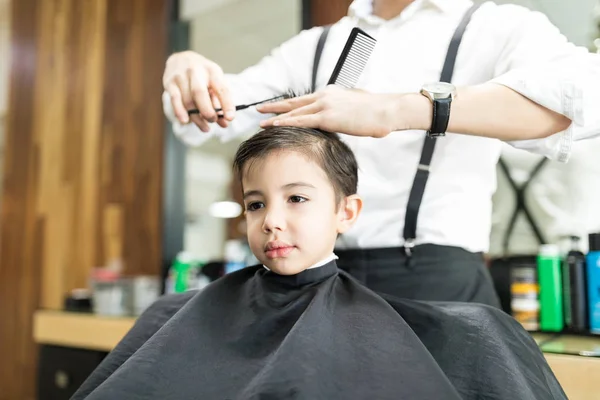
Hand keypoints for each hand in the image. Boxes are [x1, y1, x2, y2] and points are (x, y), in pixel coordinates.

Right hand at [163, 51, 234, 131]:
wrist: (180, 58)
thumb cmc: (202, 75)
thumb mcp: (214, 82)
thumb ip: (219, 102)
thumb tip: (224, 123)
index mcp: (212, 70)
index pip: (221, 88)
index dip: (227, 104)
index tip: (230, 118)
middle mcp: (196, 71)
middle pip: (199, 93)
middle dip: (207, 110)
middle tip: (213, 120)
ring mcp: (180, 76)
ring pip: (187, 100)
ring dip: (196, 117)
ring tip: (205, 128)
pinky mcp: (169, 83)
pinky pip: (174, 100)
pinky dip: (180, 112)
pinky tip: (186, 121)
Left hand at [257, 85, 423, 137]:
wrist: (386, 110)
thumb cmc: (376, 112)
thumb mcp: (356, 108)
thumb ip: (344, 112)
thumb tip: (342, 119)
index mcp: (331, 93)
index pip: (305, 99)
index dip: (289, 104)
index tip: (276, 107)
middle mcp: (325, 96)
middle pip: (294, 102)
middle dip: (276, 106)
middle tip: (259, 109)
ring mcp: (325, 105)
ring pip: (294, 111)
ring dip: (276, 117)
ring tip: (262, 122)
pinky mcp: (328, 116)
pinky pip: (302, 120)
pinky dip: (286, 122)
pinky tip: (275, 126)